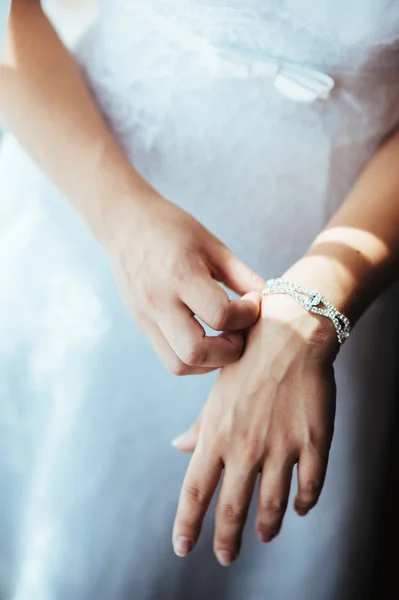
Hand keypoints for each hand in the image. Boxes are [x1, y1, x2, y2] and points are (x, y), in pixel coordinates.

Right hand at [105, 191, 263, 373]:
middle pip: (196, 352)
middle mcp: (158, 301)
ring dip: (210, 362)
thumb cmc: (173, 228)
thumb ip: (242, 275)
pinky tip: (208, 338)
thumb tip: (272, 299)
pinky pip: (169, 357)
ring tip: (225, 339)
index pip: (220, 315)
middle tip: (241, 332)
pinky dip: (194, 359)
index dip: (247, 314)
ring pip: (180, 364)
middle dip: (230, 351)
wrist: (125, 223)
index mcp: (179, 275)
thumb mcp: (212, 245)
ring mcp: (145, 316)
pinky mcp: (142, 324)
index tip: (253, 301)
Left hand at [172, 293, 336, 563]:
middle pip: (232, 509)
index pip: (195, 492)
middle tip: (225, 558)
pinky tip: (300, 508)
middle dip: (227, 540)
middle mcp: (245, 448)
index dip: (187, 523)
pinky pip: (310, 486)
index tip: (182, 547)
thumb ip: (200, 427)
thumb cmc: (246, 361)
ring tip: (264, 536)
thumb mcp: (216, 394)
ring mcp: (281, 448)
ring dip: (267, 526)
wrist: (289, 334)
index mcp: (216, 436)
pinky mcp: (314, 443)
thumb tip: (178, 447)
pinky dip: (305, 502)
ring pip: (273, 505)